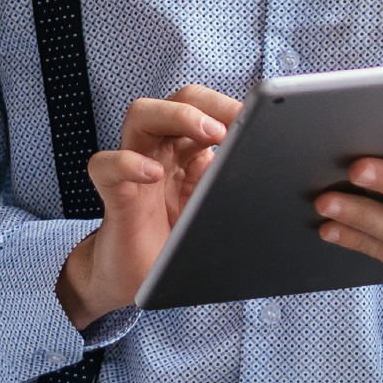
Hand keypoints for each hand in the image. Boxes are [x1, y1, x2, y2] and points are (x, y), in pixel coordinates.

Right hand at [57, 87, 241, 330]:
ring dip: (177, 116)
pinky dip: (126, 163)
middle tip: (237, 120)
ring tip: (209, 133)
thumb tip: (276, 176)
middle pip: (179, 101)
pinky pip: (105, 165)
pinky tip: (152, 173)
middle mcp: (162, 150)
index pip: (208, 108)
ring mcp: (136, 168)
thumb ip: (234, 188)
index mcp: (190, 151)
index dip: (231, 107)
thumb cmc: (177, 245)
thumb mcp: (216, 212)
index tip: (260, 117)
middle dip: (210, 104)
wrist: (136, 281)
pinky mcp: (115, 193)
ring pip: (141, 115)